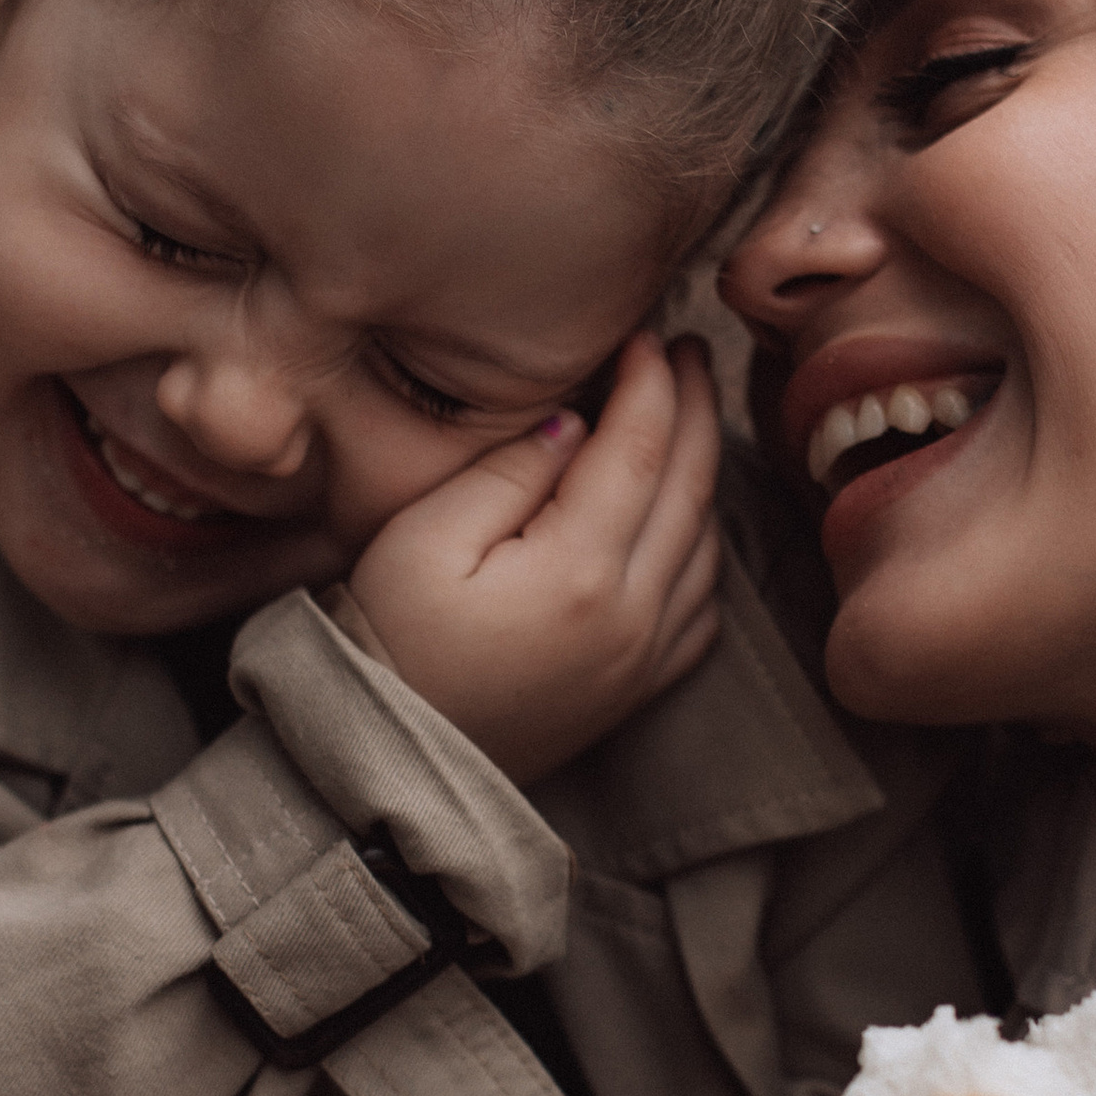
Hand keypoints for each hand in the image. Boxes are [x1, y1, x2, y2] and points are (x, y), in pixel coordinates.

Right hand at [350, 332, 722, 782]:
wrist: (390, 761)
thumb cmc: (388, 641)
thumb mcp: (424, 538)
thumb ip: (510, 470)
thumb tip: (577, 420)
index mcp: (581, 570)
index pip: (641, 446)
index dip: (649, 380)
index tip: (646, 333)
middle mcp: (634, 615)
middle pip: (691, 486)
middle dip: (693, 407)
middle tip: (685, 352)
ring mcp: (645, 658)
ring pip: (707, 542)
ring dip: (704, 471)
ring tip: (685, 415)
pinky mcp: (638, 690)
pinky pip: (701, 604)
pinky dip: (702, 545)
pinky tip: (680, 515)